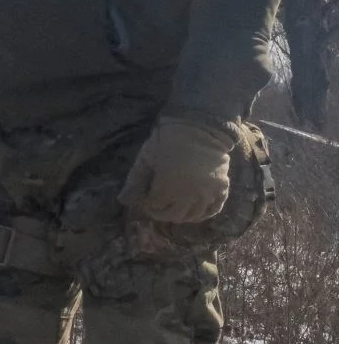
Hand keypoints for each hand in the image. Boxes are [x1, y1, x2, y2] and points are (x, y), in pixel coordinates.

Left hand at [119, 118, 235, 223]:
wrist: (198, 127)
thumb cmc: (166, 142)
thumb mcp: (146, 159)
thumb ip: (135, 181)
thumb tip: (123, 201)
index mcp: (168, 188)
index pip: (154, 207)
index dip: (147, 204)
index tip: (145, 198)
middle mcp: (189, 195)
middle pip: (173, 215)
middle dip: (161, 213)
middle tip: (157, 205)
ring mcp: (207, 193)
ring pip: (193, 216)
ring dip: (181, 216)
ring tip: (174, 208)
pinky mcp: (221, 188)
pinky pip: (214, 209)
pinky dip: (204, 214)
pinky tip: (195, 212)